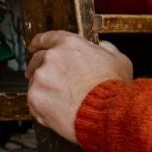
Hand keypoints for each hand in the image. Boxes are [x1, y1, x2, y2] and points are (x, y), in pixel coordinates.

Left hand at [25, 29, 131, 145]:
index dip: (39, 43)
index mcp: (69, 44)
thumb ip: (105, 49)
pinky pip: (34, 101)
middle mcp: (51, 57)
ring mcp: (40, 78)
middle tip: (47, 79)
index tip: (34, 47)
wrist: (107, 112)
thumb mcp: (118, 59)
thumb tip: (101, 47)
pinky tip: (57, 111)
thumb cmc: (114, 88)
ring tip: (59, 100)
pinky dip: (42, 106)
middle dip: (39, 67)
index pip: (46, 38)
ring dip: (43, 88)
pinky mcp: (35, 99)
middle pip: (36, 60)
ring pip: (35, 82)